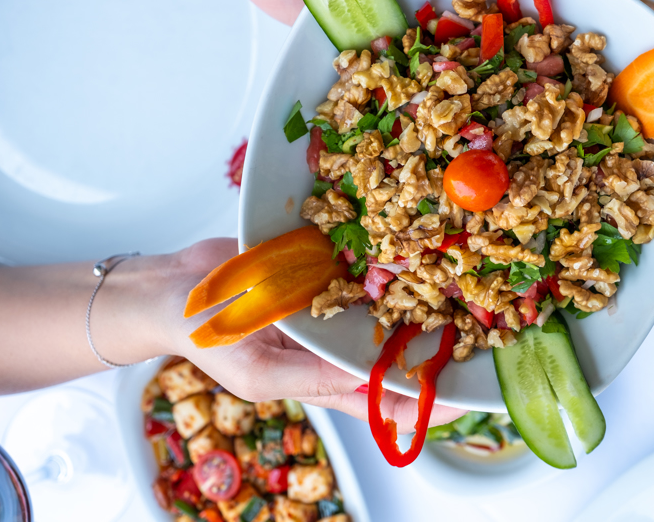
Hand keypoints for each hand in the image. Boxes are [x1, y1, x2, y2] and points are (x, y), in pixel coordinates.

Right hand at [154, 238, 463, 432]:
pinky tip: (416, 250)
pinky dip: (385, 262)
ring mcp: (331, 303)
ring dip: (418, 300)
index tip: (462, 396)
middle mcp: (334, 341)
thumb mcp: (258, 370)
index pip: (384, 402)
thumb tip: (370, 382)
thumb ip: (313, 377)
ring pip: (386, 306)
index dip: (425, 403)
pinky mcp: (323, 266)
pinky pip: (363, 266)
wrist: (176, 283)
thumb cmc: (205, 336)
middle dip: (433, 346)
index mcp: (321, 378)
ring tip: (460, 291)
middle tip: (477, 335)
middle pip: (396, 350)